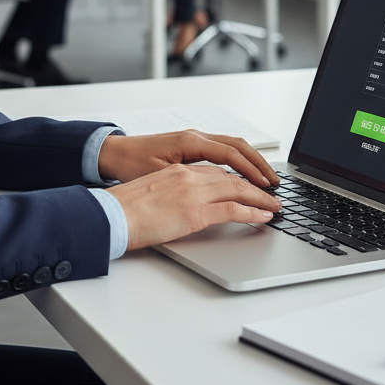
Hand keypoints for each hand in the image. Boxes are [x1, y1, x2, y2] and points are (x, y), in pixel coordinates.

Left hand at [98, 129, 279, 186]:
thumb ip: (189, 181)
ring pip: (232, 146)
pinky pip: (222, 150)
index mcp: (190, 142)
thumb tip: (216, 191)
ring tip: (266, 180)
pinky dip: (238, 160)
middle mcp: (195, 136)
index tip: (268, 186)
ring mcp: (193, 139)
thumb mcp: (160, 176)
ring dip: (251, 161)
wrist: (112, 154)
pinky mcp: (190, 145)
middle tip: (276, 185)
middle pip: (239, 146)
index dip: (253, 171)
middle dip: (260, 165)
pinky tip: (244, 175)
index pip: (232, 155)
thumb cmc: (131, 165)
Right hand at [109, 164, 282, 249]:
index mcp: (177, 170)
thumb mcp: (151, 193)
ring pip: (238, 188)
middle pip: (232, 175)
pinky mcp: (195, 212)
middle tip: (271, 192)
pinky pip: (233, 209)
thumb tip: (180, 206)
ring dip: (260, 197)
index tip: (249, 183)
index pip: (215, 169)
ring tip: (275, 205)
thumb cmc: (123, 209)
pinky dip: (253, 211)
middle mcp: (188, 175)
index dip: (236, 176)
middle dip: (255, 183)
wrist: (109, 215)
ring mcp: (193, 192)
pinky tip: (264, 216)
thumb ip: (171, 194)